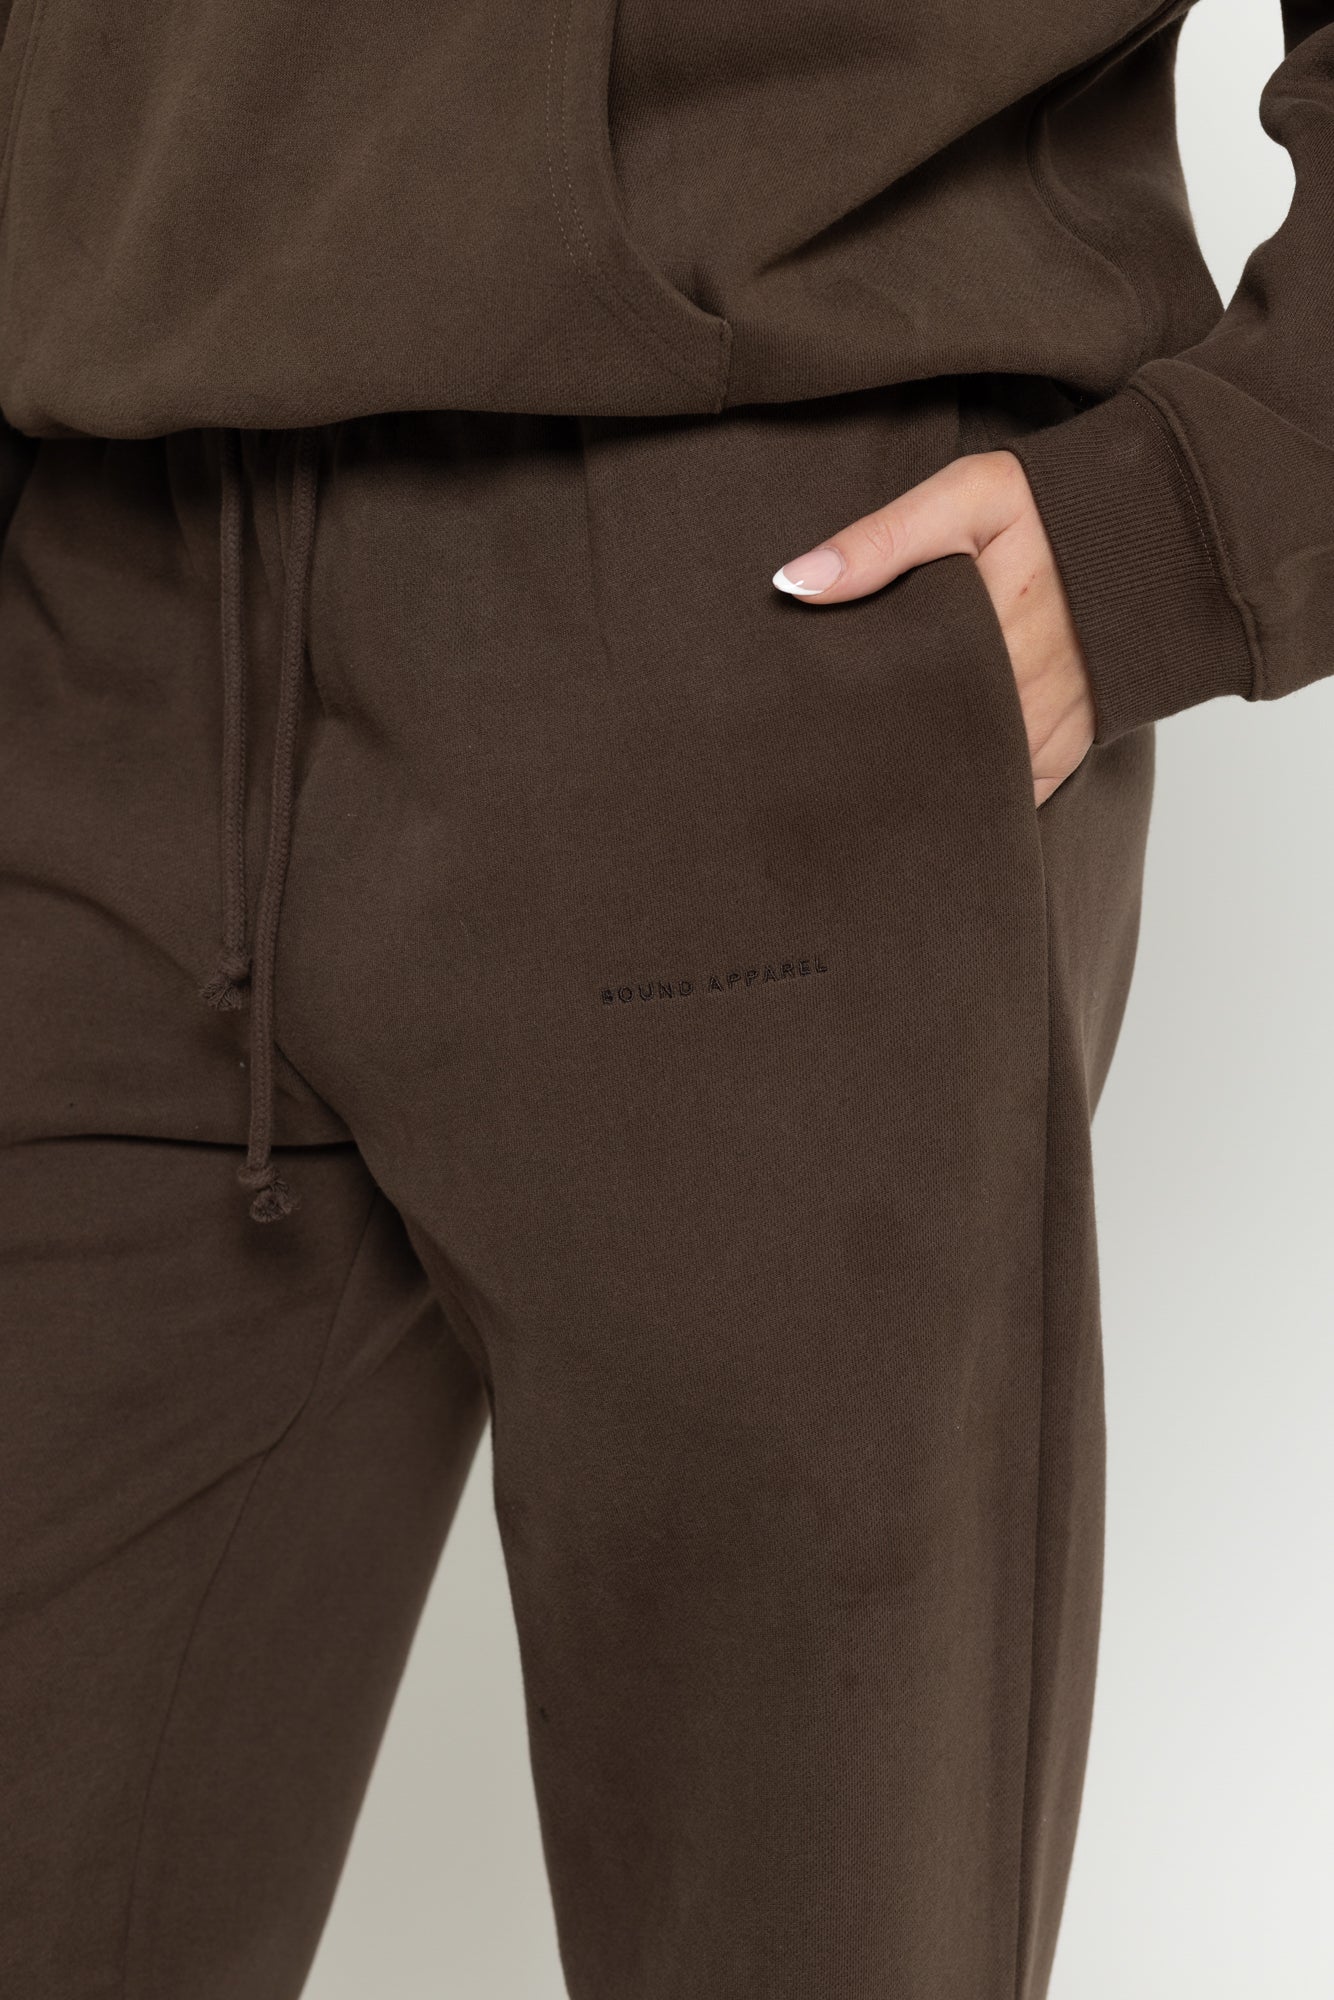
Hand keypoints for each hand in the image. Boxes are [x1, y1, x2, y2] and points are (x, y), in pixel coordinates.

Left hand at [772, 449, 1095, 807]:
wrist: (1153, 527)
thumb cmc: (1053, 506)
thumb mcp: (967, 496)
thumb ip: (882, 539)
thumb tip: (796, 584)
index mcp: (985, 635)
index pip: (898, 701)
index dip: (856, 718)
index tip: (815, 727)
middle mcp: (1020, 694)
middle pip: (929, 749)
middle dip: (886, 756)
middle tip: (832, 760)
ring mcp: (1047, 730)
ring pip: (971, 780)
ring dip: (929, 780)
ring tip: (876, 779)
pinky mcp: (1068, 750)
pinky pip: (1014, 795)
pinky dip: (978, 796)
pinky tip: (938, 793)